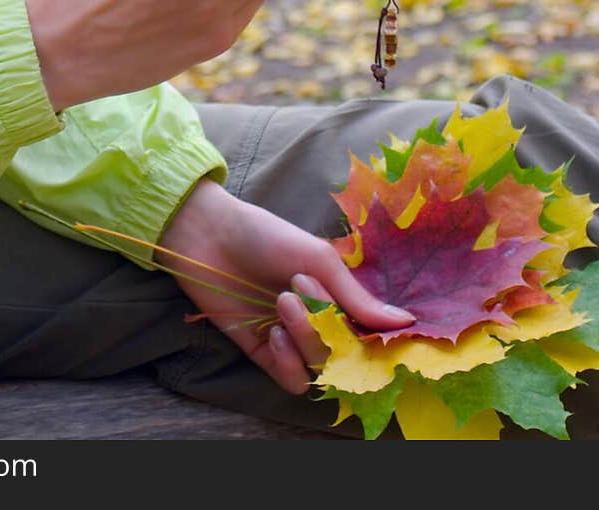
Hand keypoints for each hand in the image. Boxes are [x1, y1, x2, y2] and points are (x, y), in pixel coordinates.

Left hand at [159, 179, 413, 395]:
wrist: (209, 236)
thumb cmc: (266, 236)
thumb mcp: (318, 260)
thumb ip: (357, 297)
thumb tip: (406, 322)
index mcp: (335, 298)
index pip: (368, 333)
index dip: (373, 337)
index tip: (369, 329)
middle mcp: (317, 322)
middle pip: (343, 353)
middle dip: (325, 323)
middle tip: (297, 285)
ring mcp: (291, 340)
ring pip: (319, 369)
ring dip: (305, 340)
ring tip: (281, 301)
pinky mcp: (262, 355)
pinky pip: (291, 381)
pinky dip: (287, 362)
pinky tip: (270, 333)